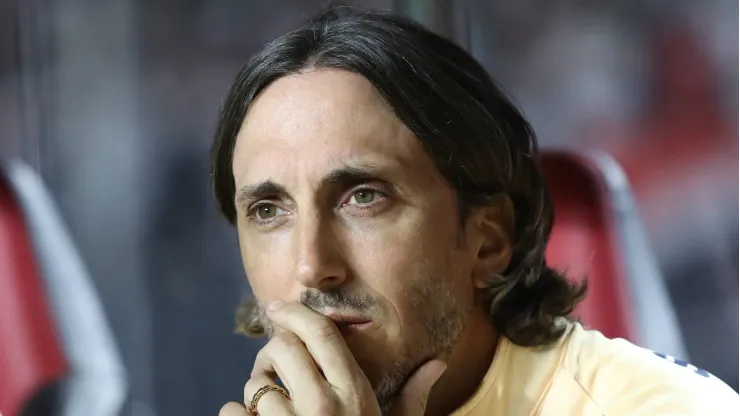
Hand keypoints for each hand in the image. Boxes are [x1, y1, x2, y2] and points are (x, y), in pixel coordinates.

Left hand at [219, 301, 446, 415]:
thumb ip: (414, 398)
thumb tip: (439, 362)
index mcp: (355, 395)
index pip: (321, 334)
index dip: (296, 313)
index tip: (279, 308)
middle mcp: (322, 405)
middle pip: (282, 348)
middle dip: (273, 351)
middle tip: (275, 364)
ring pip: (255, 384)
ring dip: (257, 389)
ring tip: (273, 406)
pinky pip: (231, 412)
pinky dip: (235, 414)